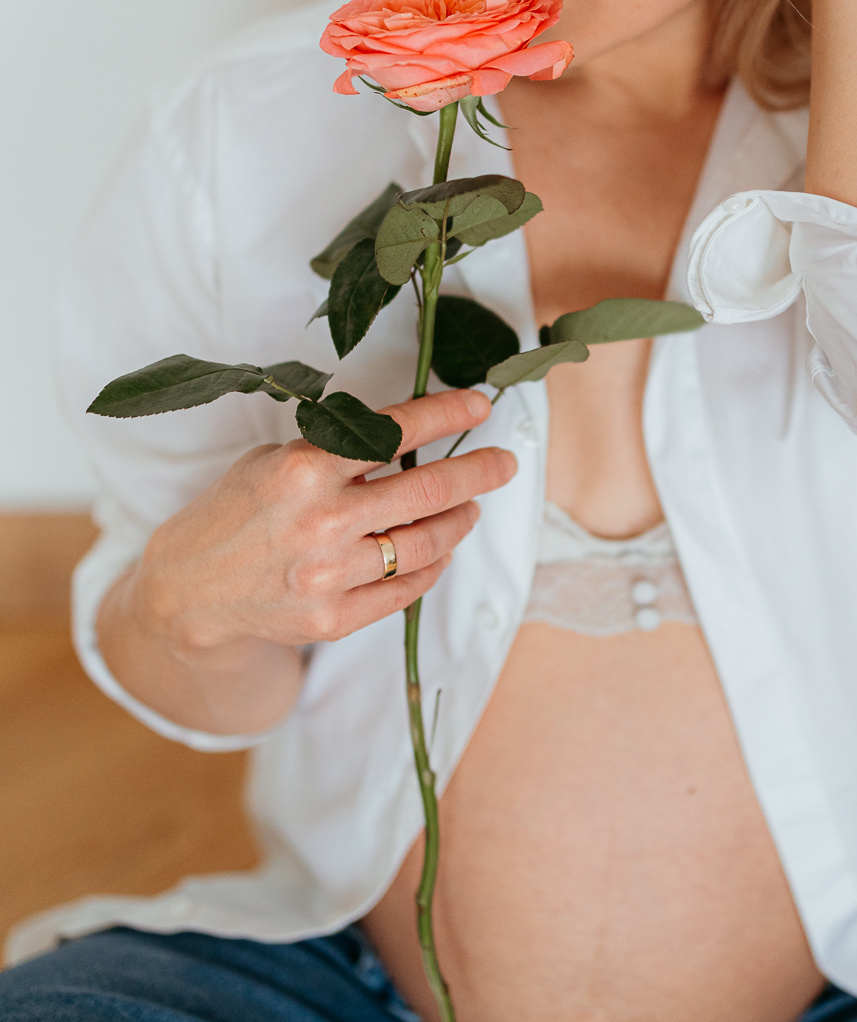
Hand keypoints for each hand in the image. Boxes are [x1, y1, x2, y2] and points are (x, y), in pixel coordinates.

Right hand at [98, 390, 516, 734]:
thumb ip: (335, 451)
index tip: (481, 403)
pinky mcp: (334, 619)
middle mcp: (321, 521)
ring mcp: (330, 575)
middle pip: (428, 491)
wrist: (187, 591)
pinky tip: (439, 550)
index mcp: (303, 468)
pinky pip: (407, 590)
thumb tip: (410, 434)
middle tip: (504, 463)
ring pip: (426, 543)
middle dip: (478, 471)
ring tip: (471, 507)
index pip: (394, 432)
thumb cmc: (235, 513)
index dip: (447, 414)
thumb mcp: (274, 461)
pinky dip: (432, 566)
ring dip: (460, 521)